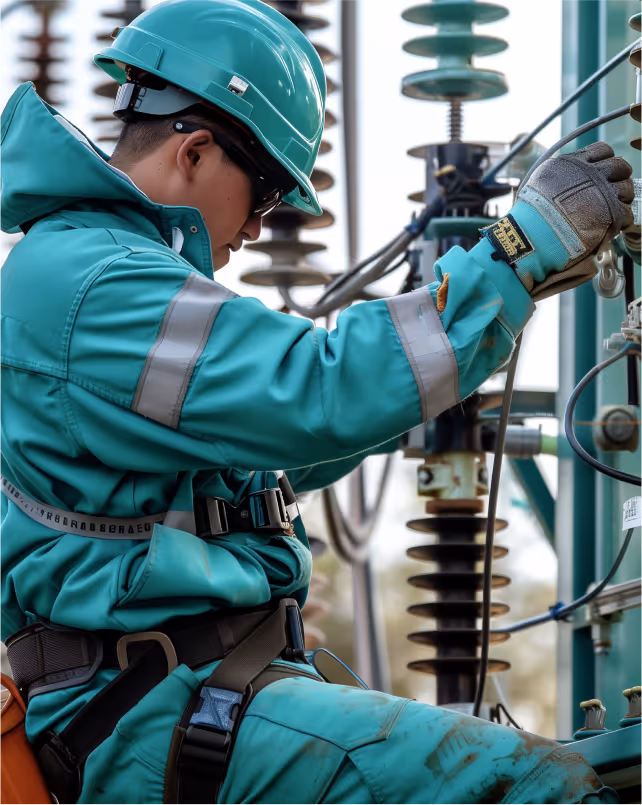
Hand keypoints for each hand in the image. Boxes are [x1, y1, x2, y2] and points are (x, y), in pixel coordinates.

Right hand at [483, 142, 633, 300]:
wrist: (533, 234)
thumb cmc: (531, 213)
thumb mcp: (541, 179)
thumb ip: (561, 173)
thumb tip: (568, 175)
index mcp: (575, 163)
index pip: (603, 150)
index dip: (605, 160)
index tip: (601, 171)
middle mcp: (592, 174)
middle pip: (619, 166)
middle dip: (618, 177)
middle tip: (611, 191)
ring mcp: (603, 193)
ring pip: (627, 188)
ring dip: (622, 198)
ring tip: (611, 209)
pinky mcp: (611, 214)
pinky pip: (627, 212)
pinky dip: (621, 219)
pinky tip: (611, 225)